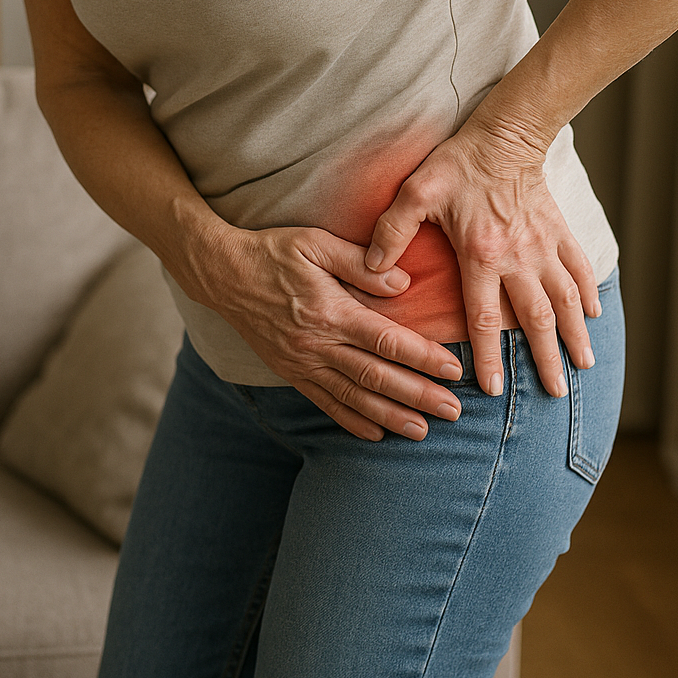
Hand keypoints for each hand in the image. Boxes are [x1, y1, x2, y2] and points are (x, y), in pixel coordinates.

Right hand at [202, 223, 465, 440]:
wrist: (223, 274)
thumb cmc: (274, 252)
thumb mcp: (316, 243)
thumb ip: (359, 263)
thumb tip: (403, 283)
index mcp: (330, 310)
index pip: (386, 341)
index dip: (422, 357)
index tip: (453, 370)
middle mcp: (318, 344)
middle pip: (376, 377)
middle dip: (418, 396)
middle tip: (453, 411)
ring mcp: (303, 362)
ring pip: (354, 397)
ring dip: (391, 417)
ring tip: (423, 431)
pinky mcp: (291, 372)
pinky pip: (325, 403)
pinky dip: (352, 421)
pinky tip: (376, 434)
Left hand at [364, 120, 599, 398]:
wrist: (505, 133)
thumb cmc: (458, 163)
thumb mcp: (416, 192)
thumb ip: (392, 231)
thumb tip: (370, 269)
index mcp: (481, 254)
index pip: (486, 317)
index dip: (489, 355)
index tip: (491, 388)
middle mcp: (518, 257)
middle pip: (536, 319)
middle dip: (546, 360)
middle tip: (554, 394)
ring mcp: (543, 245)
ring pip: (565, 299)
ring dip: (574, 335)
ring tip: (583, 366)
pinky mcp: (558, 230)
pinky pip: (579, 267)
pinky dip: (588, 292)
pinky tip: (591, 315)